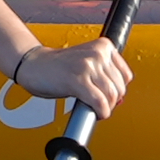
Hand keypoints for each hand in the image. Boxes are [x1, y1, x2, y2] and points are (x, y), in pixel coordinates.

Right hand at [9, 36, 129, 113]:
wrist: (34, 64)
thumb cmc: (58, 65)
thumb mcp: (87, 60)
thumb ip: (104, 73)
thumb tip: (119, 99)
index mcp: (103, 46)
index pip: (126, 76)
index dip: (118, 90)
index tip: (108, 95)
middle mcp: (97, 54)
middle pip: (119, 87)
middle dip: (111, 101)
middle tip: (99, 104)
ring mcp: (87, 66)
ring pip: (111, 96)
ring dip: (105, 108)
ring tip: (94, 108)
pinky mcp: (77, 80)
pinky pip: (99, 102)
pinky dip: (100, 112)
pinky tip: (95, 112)